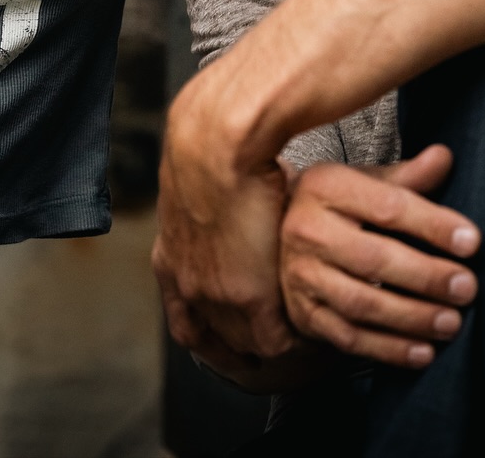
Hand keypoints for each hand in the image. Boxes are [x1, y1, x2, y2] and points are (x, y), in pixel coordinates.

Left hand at [152, 71, 298, 361]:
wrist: (219, 141)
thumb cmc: (214, 144)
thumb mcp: (199, 184)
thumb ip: (211, 203)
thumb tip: (232, 194)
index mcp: (170, 257)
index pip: (185, 319)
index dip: (211, 330)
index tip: (231, 336)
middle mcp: (187, 283)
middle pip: (216, 336)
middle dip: (244, 341)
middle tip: (275, 343)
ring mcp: (214, 295)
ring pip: (247, 342)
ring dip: (274, 341)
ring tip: (302, 337)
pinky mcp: (248, 297)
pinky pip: (276, 341)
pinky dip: (296, 338)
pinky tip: (314, 329)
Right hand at [279, 146, 479, 367]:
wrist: (276, 231)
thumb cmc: (336, 204)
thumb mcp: (366, 180)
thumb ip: (408, 176)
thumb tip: (445, 158)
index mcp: (326, 187)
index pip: (387, 206)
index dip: (432, 224)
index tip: (471, 241)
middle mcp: (307, 230)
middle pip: (373, 258)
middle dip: (426, 276)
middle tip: (466, 287)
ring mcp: (302, 276)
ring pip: (361, 303)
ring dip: (412, 318)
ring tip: (451, 322)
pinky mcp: (304, 314)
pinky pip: (349, 337)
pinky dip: (388, 349)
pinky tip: (423, 352)